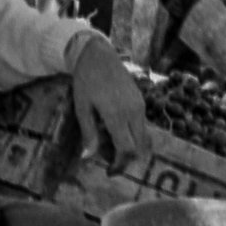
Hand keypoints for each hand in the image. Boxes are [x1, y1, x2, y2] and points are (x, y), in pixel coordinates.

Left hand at [69, 34, 151, 169]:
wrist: (99, 54)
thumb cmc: (86, 80)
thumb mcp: (82, 107)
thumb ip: (88, 133)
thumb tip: (88, 158)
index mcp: (117, 115)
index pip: (127, 149)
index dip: (120, 164)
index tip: (109, 171)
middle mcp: (133, 112)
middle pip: (140, 148)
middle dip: (127, 160)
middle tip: (112, 164)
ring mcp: (140, 107)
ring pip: (144, 138)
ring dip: (132, 148)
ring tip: (114, 149)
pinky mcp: (141, 102)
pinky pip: (143, 127)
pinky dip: (134, 137)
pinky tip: (118, 135)